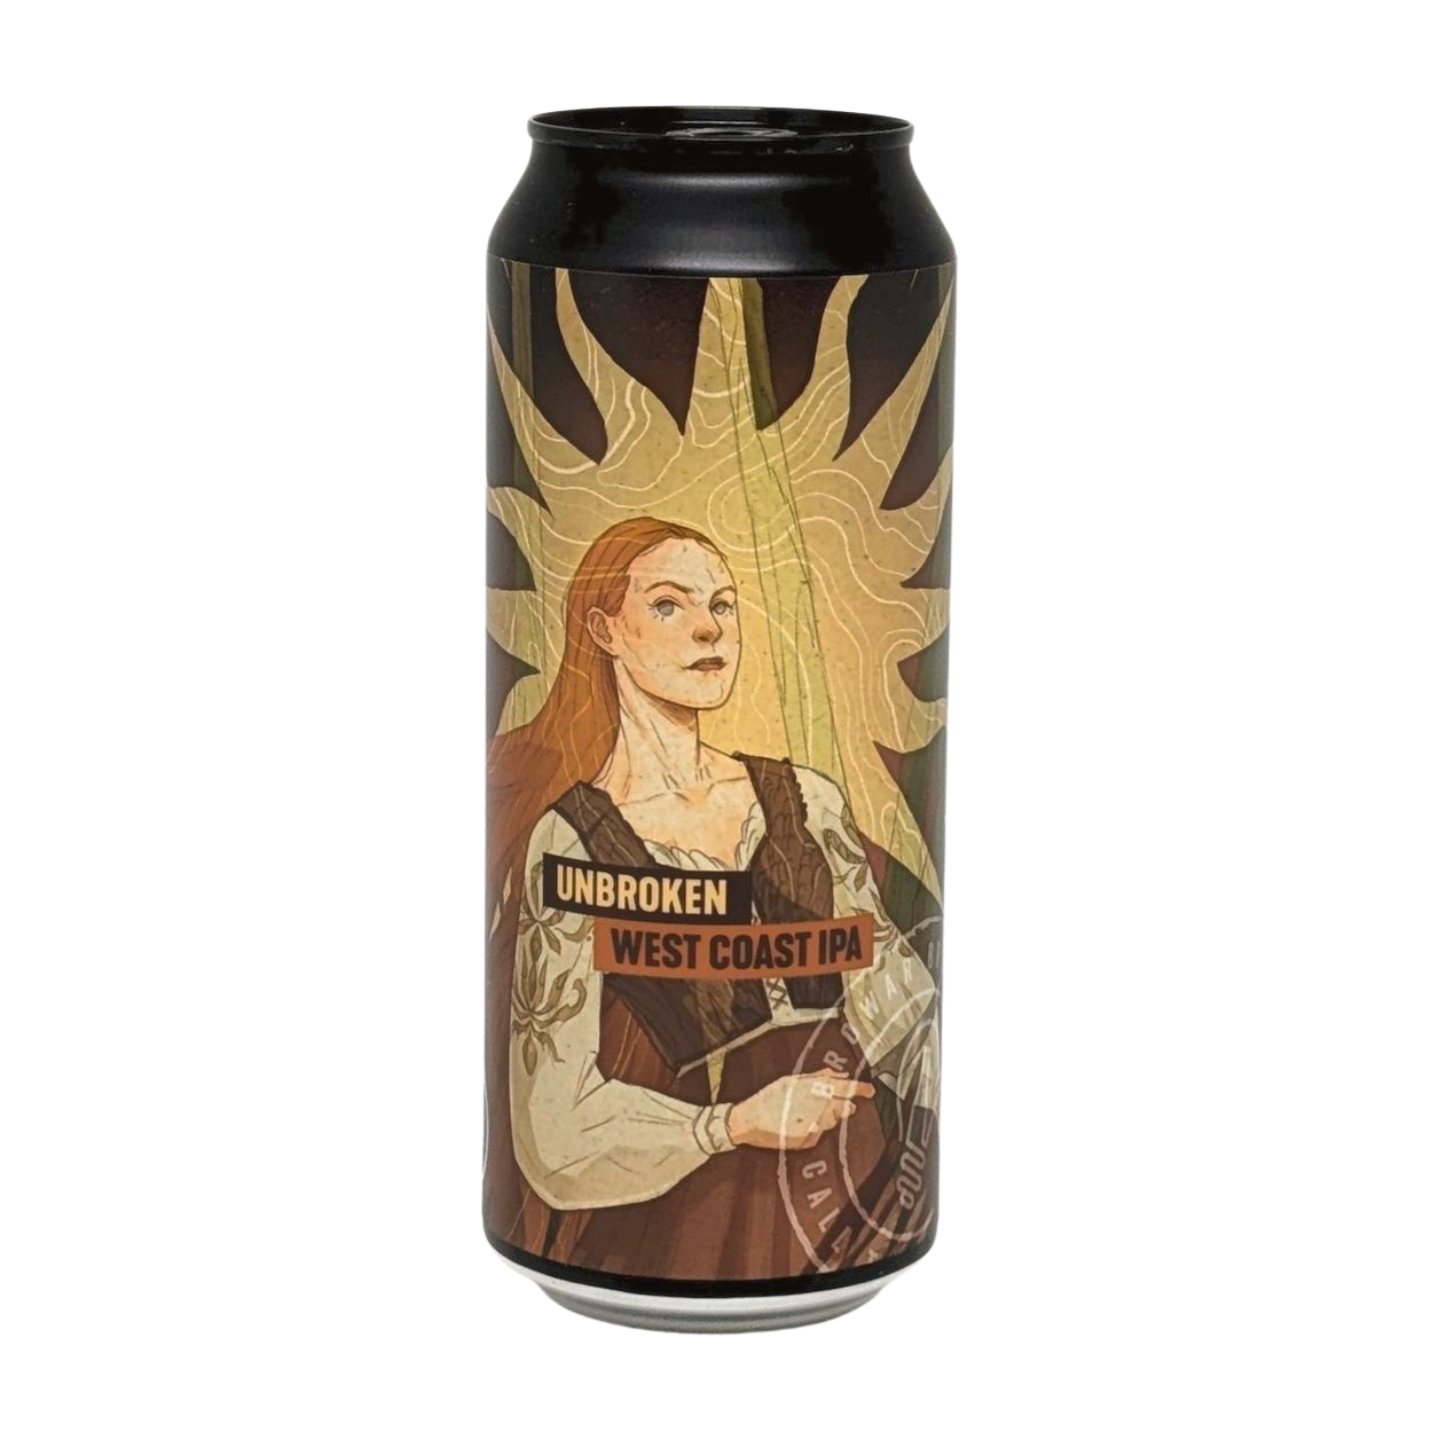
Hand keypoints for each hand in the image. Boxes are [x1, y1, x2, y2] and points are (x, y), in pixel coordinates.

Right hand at [726, 1069, 874, 1149]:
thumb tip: (839, 1074)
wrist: (750, 1120)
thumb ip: (818, 1077)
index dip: (861, 1089)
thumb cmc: (769, 1097)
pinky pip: (819, 1134)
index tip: (870, 1091)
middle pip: (844, 1108)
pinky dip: (814, 1129)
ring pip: (832, 1122)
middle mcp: (818, 1106)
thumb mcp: (792, 1080)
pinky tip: (798, 1124)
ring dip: (826, 1117)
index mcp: (815, 1088)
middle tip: (833, 1104)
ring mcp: (815, 1125)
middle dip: (843, 1106)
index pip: (846, 1088)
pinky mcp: (808, 1140)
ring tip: (805, 1113)